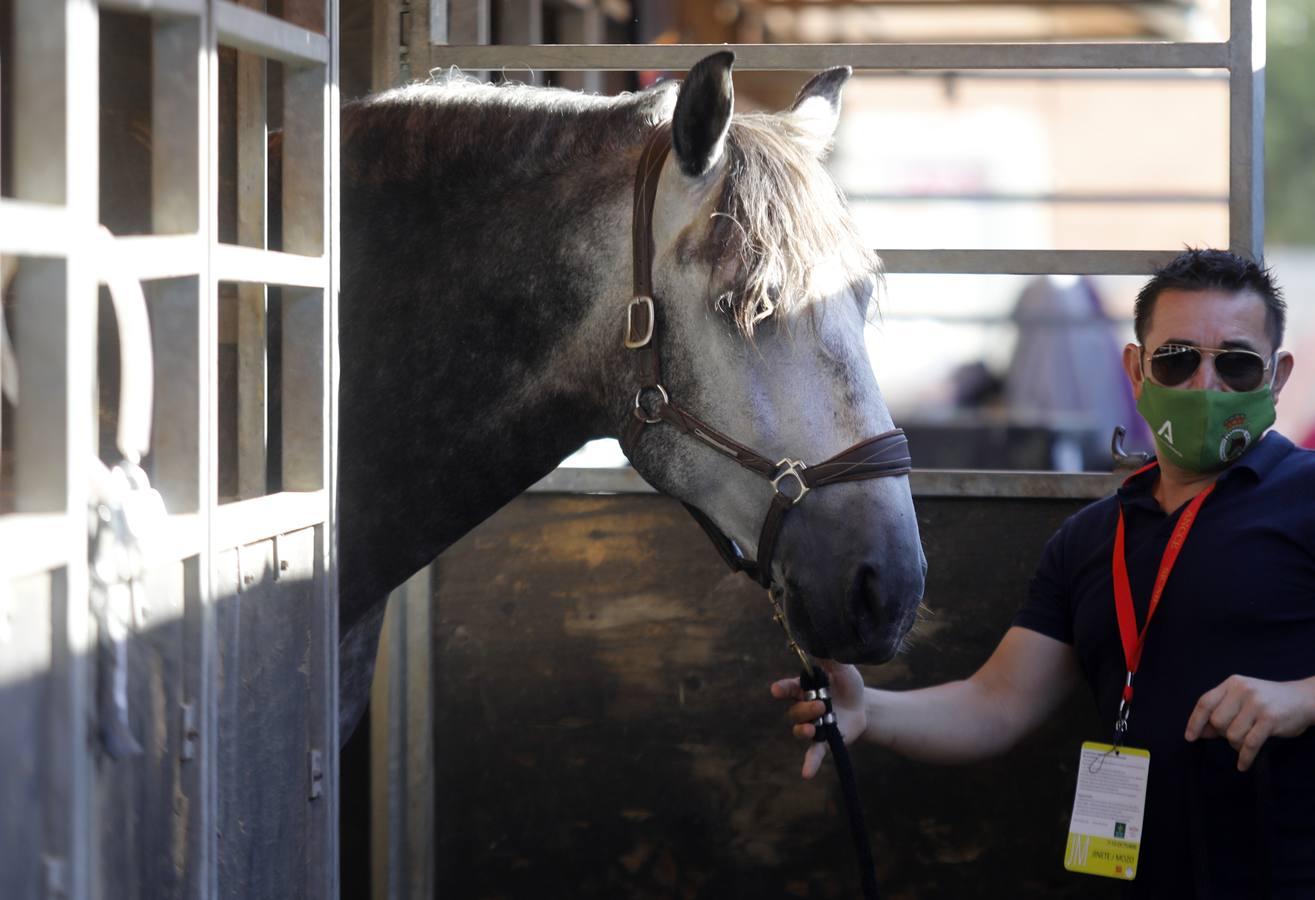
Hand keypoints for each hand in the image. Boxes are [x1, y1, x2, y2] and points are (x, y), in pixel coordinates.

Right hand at [770, 659, 866, 779]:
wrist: (865, 707)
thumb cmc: (848, 684)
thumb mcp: (843, 669)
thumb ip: (831, 659)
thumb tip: (822, 641)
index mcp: (805, 688)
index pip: (788, 688)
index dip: (781, 689)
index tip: (777, 690)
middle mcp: (805, 707)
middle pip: (794, 711)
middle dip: (805, 709)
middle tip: (822, 705)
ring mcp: (813, 725)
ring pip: (799, 730)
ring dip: (804, 729)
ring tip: (813, 729)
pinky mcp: (823, 741)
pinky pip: (812, 754)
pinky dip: (809, 763)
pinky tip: (806, 773)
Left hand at [1184, 675, 1314, 770]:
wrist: (1303, 699)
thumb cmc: (1268, 702)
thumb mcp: (1242, 699)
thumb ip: (1222, 711)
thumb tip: (1200, 732)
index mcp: (1232, 684)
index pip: (1204, 702)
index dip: (1195, 721)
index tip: (1190, 738)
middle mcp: (1243, 691)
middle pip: (1217, 721)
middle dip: (1221, 734)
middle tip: (1233, 735)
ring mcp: (1257, 705)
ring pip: (1232, 734)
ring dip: (1236, 745)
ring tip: (1245, 742)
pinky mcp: (1270, 720)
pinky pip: (1249, 745)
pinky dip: (1244, 758)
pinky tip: (1243, 765)